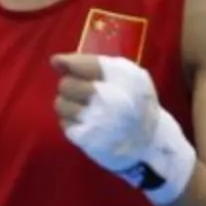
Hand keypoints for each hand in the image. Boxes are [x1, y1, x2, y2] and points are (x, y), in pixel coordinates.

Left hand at [54, 53, 197, 202]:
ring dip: (68, 105)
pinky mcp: (87, 139)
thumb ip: (95, 65)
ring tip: (85, 109)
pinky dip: (71, 122)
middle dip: (70, 86)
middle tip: (83, 92)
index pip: (87, 65)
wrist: (149, 144)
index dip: (69, 63)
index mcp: (126, 80)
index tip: (58, 62)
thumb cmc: (134, 104)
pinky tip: (86, 123)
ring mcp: (98, 121)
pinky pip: (64, 123)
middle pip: (67, 84)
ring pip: (61, 104)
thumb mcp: (128, 78)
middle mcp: (112, 100)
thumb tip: (56, 61)